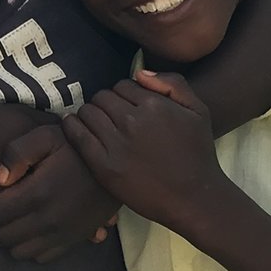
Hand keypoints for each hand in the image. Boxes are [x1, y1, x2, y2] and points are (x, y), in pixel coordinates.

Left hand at [0, 124, 119, 262]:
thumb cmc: (77, 147)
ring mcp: (62, 234)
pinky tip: (30, 229)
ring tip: (9, 220)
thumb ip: (17, 152)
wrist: (117, 163)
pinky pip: (42, 257)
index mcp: (37, 194)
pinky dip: (30, 247)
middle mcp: (48, 220)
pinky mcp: (74, 240)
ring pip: (19, 251)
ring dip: (9, 237)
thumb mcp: (46, 136)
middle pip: (2, 236)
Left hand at [62, 70, 227, 234]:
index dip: (122, 94)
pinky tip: (72, 124)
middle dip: (105, 102)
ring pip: (88, 112)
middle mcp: (132, 120)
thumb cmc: (198, 154)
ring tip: (95, 122)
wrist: (193, 197)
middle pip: (103, 97)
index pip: (123, 85)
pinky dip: (72, 126)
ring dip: (89, 113)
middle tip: (108, 115)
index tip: (124, 105)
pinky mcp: (104, 165)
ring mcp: (116, 143)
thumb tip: (140, 73)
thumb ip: (173, 84)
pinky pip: (78, 136)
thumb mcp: (198, 110)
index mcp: (154, 104)